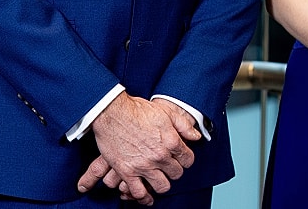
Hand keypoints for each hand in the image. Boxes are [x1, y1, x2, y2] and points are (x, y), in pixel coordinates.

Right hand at [78, 95, 194, 204]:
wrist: (112, 112)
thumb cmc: (137, 110)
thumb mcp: (166, 112)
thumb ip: (183, 125)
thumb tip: (196, 136)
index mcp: (171, 141)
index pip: (188, 160)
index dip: (185, 159)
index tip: (179, 158)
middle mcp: (160, 156)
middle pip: (176, 174)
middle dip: (174, 170)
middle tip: (167, 166)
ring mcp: (144, 166)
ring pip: (162, 186)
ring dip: (162, 183)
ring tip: (158, 178)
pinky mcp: (127, 172)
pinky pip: (139, 192)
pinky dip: (144, 197)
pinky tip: (146, 195)